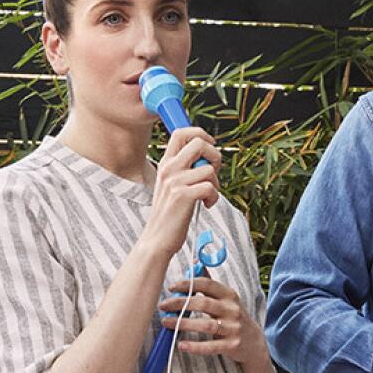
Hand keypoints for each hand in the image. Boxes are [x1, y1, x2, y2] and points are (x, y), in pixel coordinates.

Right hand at [143, 127, 222, 259]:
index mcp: (166, 163)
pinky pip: (210, 187)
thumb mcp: (171, 185)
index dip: (200, 133)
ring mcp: (175, 182)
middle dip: (214, 155)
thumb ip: (184, 169)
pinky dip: (214, 198)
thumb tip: (208, 157)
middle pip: (199, 142)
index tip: (209, 145)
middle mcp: (169, 169)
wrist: (157, 239)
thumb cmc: (170, 214)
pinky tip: (206, 205)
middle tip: (213, 171)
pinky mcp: (183, 196)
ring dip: (216, 184)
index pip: (180, 132)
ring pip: (209, 169)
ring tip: (207, 195)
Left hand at [159, 275, 259, 362]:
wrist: (253, 342)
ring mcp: (233, 328)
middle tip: (162, 306)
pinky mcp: (232, 345)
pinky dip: (195, 346)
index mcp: (229, 295)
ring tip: (166, 322)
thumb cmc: (233, 317)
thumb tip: (194, 262)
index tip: (171, 287)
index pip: (208, 284)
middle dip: (180, 303)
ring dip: (183, 323)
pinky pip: (211, 346)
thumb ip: (209, 284)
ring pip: (206, 325)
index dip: (188, 284)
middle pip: (203, 303)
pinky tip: (181, 345)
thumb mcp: (226, 299)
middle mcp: (232, 310)